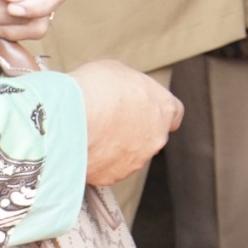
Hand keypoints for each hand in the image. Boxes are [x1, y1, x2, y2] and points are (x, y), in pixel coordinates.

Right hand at [71, 59, 182, 185]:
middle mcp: (157, 137)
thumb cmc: (97, 89)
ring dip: (116, 147)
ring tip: (93, 133)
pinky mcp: (115, 176)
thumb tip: (123, 91)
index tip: (144, 109)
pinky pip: (109, 168)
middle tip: (110, 120)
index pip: (174, 113)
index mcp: (164, 107)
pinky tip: (84, 147)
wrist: (73, 118)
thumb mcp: (119, 72)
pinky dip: (100, 161)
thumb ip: (129, 87)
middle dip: (134, 130)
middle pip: (151, 135)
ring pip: (130, 154)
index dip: (157, 111)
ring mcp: (137, 160)